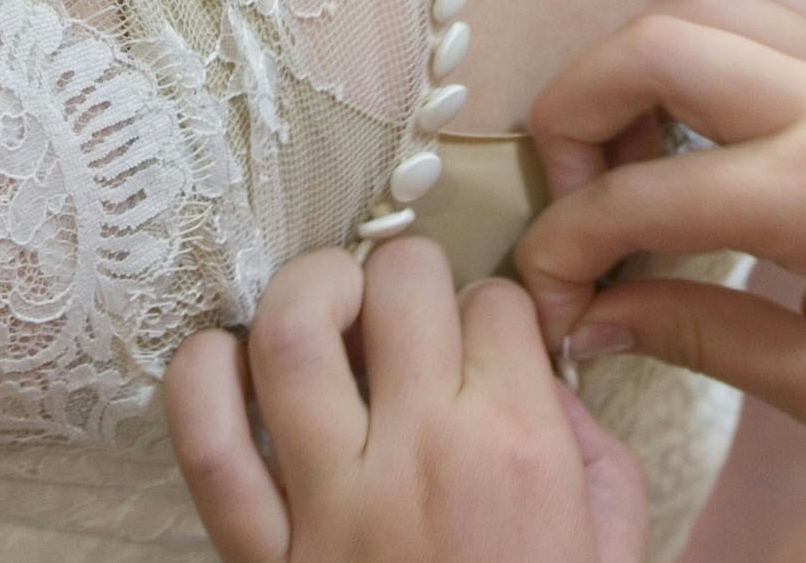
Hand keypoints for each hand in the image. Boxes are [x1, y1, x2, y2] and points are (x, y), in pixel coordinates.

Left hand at [167, 237, 649, 562]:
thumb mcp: (608, 541)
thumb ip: (585, 442)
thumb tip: (534, 369)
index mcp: (519, 451)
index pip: (495, 303)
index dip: (491, 308)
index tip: (484, 340)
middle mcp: (421, 457)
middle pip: (399, 284)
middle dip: (406, 270)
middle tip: (406, 307)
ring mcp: (331, 506)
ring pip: (290, 332)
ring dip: (306, 287)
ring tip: (326, 303)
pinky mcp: (261, 558)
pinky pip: (205, 446)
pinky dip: (198, 380)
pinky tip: (223, 361)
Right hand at [513, 0, 805, 465]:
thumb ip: (699, 337)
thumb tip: (585, 320)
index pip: (644, 196)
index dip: (570, 248)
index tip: (547, 299)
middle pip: (656, 44)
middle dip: (576, 111)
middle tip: (573, 198)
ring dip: (639, 59)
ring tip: (634, 155)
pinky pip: (767, 2)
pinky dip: (706, 35)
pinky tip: (699, 117)